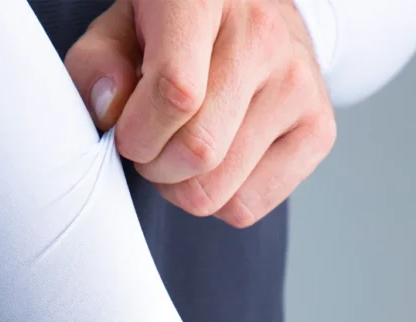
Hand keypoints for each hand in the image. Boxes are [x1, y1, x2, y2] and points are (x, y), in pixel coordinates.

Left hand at [65, 0, 335, 226]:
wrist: (259, 12)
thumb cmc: (177, 29)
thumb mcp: (123, 27)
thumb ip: (97, 65)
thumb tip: (109, 110)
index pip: (176, 92)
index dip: (138, 134)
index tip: (129, 132)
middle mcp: (262, 34)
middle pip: (198, 152)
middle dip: (157, 167)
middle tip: (155, 145)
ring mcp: (298, 84)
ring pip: (218, 190)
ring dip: (183, 189)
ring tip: (184, 153)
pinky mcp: (318, 129)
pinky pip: (247, 207)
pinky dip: (219, 201)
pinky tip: (220, 162)